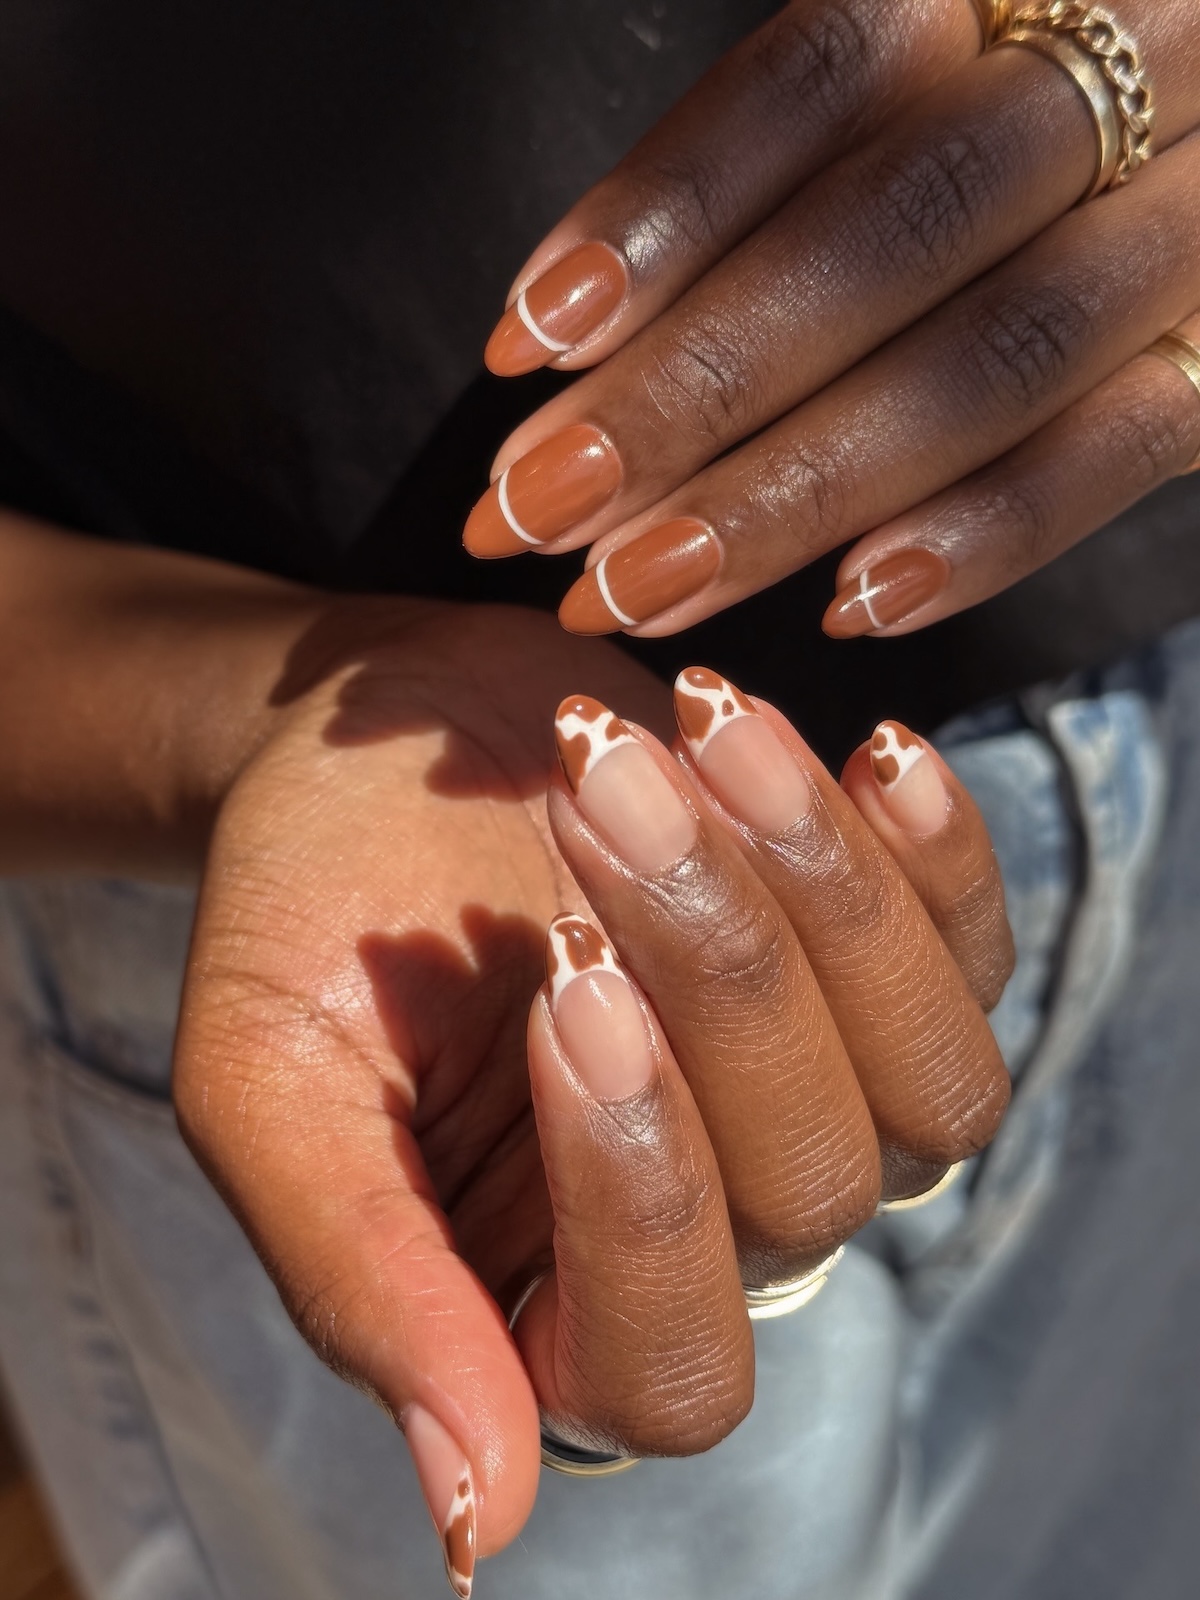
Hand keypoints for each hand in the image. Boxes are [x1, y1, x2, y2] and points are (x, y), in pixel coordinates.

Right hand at [174, 599, 1011, 1594]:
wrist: (383, 745)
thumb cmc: (313, 904)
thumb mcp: (275, 1079)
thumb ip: (361, 1277)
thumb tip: (475, 1516)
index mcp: (549, 1294)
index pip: (663, 1369)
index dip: (643, 1195)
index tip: (566, 987)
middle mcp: (714, 1222)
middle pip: (813, 1192)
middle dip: (717, 970)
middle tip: (593, 791)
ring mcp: (818, 1096)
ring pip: (931, 1085)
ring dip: (825, 898)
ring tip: (700, 734)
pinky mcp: (878, 973)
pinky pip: (975, 956)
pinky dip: (940, 855)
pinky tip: (870, 751)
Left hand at [464, 0, 1199, 639]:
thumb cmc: (1011, 113)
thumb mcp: (929, 63)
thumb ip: (791, 160)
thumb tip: (570, 337)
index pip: (825, 74)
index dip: (664, 212)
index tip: (527, 339)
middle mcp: (1139, 67)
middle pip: (892, 231)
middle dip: (694, 388)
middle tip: (538, 508)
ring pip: (993, 360)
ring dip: (797, 492)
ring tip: (639, 586)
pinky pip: (1122, 451)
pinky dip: (984, 536)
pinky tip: (847, 606)